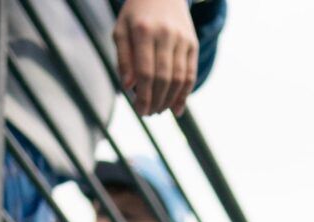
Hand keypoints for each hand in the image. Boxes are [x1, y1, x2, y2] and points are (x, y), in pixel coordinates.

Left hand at [114, 0, 198, 116]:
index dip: (143, 95)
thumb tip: (128, 87)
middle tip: (148, 114)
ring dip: (170, 100)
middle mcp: (165, 34)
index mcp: (143, 31)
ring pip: (179, 78)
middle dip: (156, 101)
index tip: (139, 110)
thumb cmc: (136, 15)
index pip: (145, 71)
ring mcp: (181, 39)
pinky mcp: (192, 44)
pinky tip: (177, 108)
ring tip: (159, 111)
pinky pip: (190, 74)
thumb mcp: (121, 30)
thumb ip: (123, 58)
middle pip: (163, 77)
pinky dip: (185, 93)